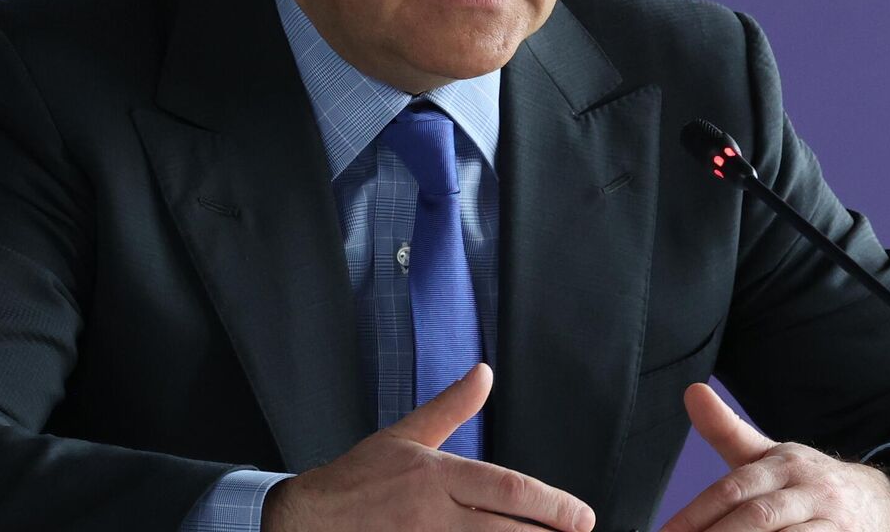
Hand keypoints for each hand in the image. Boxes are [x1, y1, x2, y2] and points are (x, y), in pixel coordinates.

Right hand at [262, 363, 595, 531]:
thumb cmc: (358, 480)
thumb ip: (451, 407)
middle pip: (506, 530)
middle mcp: (435, 515)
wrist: (308, 520)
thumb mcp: (406, 435)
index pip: (507, 489)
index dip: (551, 505)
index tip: (581, 516)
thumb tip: (483, 374)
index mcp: (438, 475)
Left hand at [658, 384, 889, 531]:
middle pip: (758, 517)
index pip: (734, 489)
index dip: (697, 514)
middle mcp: (809, 490)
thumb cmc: (812, 484)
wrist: (888, 504)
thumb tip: (692, 392)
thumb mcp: (773, 456)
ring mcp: (832, 521)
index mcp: (784, 464)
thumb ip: (728, 432)